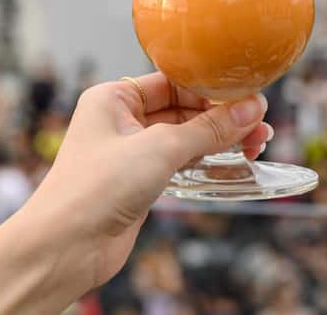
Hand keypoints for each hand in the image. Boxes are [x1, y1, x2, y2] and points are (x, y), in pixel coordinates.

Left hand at [21, 73, 269, 297]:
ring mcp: (128, 152)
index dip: (209, 89)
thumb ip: (207, 130)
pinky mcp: (137, 182)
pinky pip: (178, 164)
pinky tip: (234, 165)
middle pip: (180, 109)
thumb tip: (249, 109)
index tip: (247, 96)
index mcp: (112, 98)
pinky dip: (204, 163)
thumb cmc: (97, 187)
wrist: (66, 245)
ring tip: (257, 144)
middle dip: (219, 117)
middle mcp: (119, 120)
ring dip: (217, 141)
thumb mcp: (159, 150)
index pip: (170, 82)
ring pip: (182, 138)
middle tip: (260, 125)